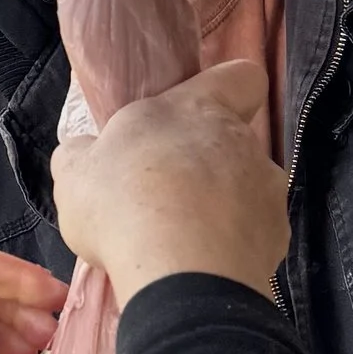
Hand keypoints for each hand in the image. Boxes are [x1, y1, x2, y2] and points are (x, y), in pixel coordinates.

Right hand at [49, 63, 287, 304]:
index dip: (227, 88)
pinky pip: (253, 235)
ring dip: (220, 208)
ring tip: (182, 242)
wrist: (181, 277)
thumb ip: (82, 154)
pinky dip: (232, 247)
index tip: (199, 113)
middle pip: (233, 142)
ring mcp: (267, 190)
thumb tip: (84, 151)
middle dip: (205, 165)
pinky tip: (202, 266)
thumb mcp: (76, 174)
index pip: (240, 76)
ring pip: (246, 191)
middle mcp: (242, 142)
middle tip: (164, 195)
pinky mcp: (276, 237)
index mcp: (198, 109)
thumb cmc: (125, 205)